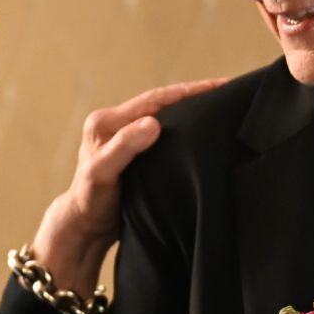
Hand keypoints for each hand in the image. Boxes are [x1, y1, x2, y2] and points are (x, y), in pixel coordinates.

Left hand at [28, 78, 222, 294]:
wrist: (85, 227)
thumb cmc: (90, 202)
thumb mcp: (103, 173)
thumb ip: (124, 147)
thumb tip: (153, 122)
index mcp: (106, 122)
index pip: (155, 100)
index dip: (188, 92)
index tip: (219, 87)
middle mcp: (114, 124)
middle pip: (161, 104)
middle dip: (193, 96)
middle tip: (228, 93)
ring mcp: (124, 138)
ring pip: (163, 118)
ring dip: (189, 112)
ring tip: (220, 107)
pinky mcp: (134, 153)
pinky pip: (163, 135)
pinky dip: (182, 130)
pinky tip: (199, 133)